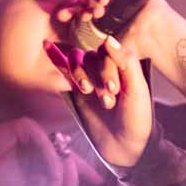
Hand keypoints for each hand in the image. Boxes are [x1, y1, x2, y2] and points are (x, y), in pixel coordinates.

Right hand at [0, 117, 104, 185]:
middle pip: (68, 156)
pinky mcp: (27, 126)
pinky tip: (50, 180)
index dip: (84, 171)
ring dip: (60, 177)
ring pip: (60, 153)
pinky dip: (51, 163)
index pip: (68, 158)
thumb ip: (48, 181)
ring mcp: (35, 129)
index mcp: (42, 147)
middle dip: (74, 179)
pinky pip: (47, 146)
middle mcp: (41, 136)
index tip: (99, 183)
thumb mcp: (29, 181)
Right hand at [45, 35, 153, 166]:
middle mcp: (105, 70)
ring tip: (88, 92)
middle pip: (91, 57)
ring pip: (77, 63)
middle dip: (96, 76)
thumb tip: (108, 39)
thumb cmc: (136, 119)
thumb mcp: (138, 90)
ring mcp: (90, 80)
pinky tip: (47, 46)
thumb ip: (126, 62)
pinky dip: (57, 58)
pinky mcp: (76, 92)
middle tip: (106, 100)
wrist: (124, 147)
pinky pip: (65, 71)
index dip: (107, 67)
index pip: (107, 51)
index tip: (113, 90)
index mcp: (122, 67)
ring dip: (80, 75)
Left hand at [49, 0, 179, 61]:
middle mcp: (109, 5)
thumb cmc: (136, 49)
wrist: (157, 41)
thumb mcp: (107, 51)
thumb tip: (69, 49)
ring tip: (89, 11)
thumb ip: (91, 48)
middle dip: (76, 6)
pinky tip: (100, 1)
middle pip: (86, 0)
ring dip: (89, 0)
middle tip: (68, 13)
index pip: (82, 11)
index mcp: (102, 18)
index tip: (61, 17)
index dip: (71, 12)